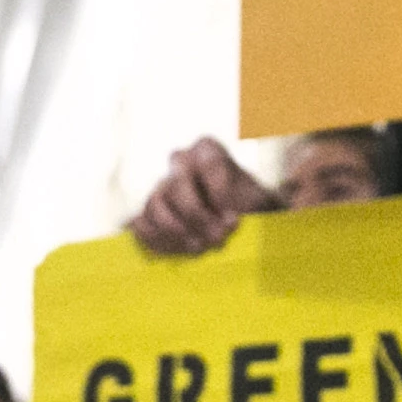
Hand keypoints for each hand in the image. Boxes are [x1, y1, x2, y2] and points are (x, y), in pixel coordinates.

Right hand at [129, 136, 279, 256]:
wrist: (239, 224)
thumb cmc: (251, 208)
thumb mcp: (261, 200)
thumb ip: (255, 201)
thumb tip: (250, 214)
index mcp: (207, 150)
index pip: (208, 162)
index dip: (220, 193)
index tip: (234, 219)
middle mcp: (180, 162)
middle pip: (177, 185)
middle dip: (197, 217)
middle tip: (218, 239)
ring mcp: (161, 186)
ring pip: (155, 204)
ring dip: (177, 231)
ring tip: (200, 248)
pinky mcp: (148, 211)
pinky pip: (140, 222)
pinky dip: (158, 240)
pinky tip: (181, 251)